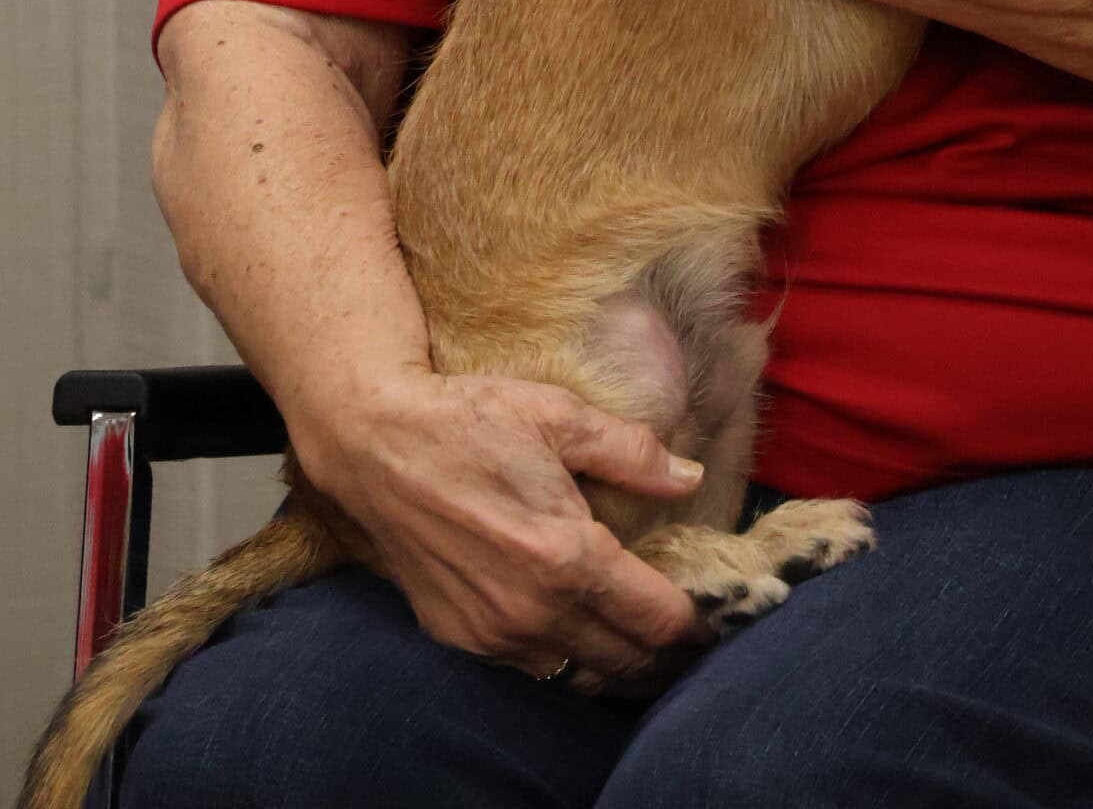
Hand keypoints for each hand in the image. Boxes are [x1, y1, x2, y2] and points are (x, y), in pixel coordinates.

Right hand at [295, 365, 704, 686]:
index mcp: (568, 558)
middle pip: (626, 662)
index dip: (696, 626)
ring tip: (645, 646)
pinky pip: (532, 670)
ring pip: (579, 676)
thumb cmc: (470, 421)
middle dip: (667, 659)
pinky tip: (580, 637)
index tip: (716, 619)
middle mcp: (534, 610)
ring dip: (619, 668)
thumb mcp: (560, 416)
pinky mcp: (461, 638)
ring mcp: (494, 633)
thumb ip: (633, 454)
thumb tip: (690, 476)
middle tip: (693, 643)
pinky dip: (567, 663)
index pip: (656, 619)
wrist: (376, 446)